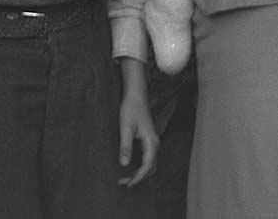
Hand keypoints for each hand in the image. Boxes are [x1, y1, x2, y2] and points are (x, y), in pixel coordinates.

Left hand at [117, 58, 157, 186]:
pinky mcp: (148, 139)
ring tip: (124, 177)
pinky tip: (128, 165)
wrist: (136, 94)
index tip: (127, 185)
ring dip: (139, 172)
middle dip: (138, 177)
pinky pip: (146, 157)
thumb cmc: (130, 108)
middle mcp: (154, 143)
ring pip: (149, 163)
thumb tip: (124, 164)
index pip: (146, 166)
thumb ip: (125, 146)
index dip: (137, 178)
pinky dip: (139, 165)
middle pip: (150, 167)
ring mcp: (152, 142)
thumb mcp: (125, 127)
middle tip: (123, 183)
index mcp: (151, 142)